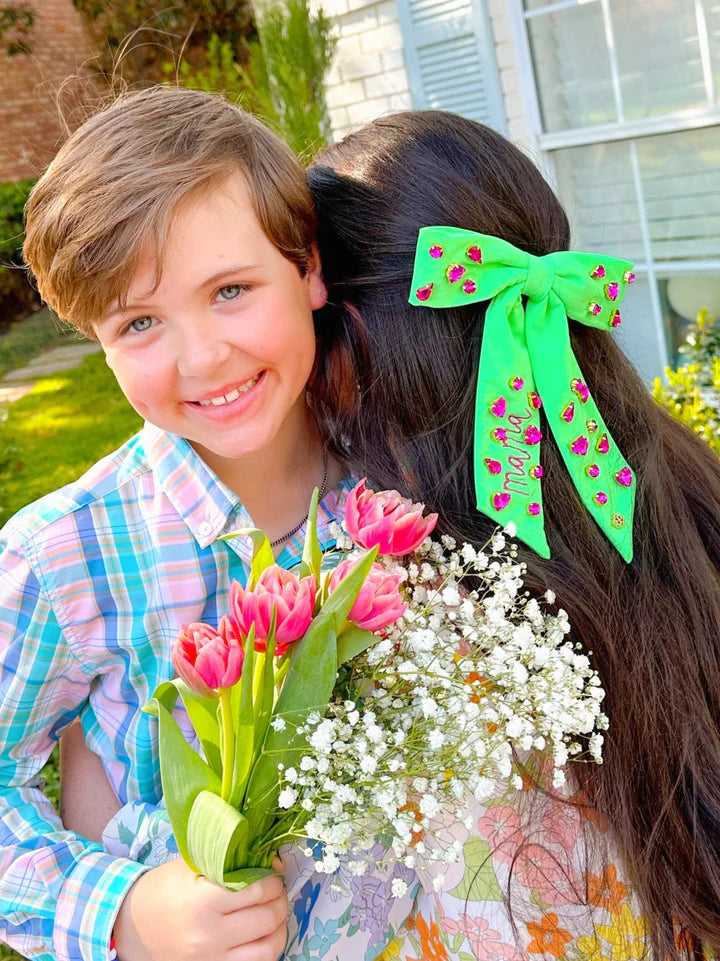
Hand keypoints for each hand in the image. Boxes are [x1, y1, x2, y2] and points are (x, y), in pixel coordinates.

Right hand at [114, 858, 287, 960]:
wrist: (132, 925)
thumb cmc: (164, 889)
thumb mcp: (191, 865)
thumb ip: (228, 860)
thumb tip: (271, 860)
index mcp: (202, 902)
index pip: (256, 889)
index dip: (272, 879)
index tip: (272, 871)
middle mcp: (209, 935)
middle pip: (266, 918)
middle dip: (280, 900)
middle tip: (276, 890)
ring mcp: (212, 959)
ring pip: (268, 949)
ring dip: (280, 928)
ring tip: (274, 914)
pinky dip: (267, 950)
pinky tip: (263, 936)